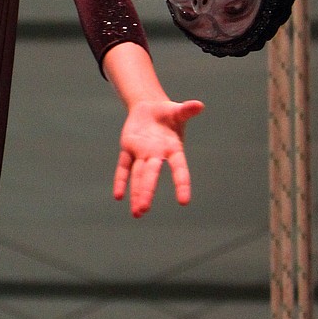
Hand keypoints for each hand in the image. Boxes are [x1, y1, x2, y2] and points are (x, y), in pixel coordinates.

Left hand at [113, 98, 203, 216]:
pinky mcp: (128, 149)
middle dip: (147, 191)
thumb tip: (200, 105)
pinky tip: (118, 196)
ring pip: (137, 175)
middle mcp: (157, 155)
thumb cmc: (168, 114)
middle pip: (150, 175)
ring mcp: (141, 154)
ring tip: (137, 213)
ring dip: (136, 192)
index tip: (184, 201)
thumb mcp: (177, 111)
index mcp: (173, 149)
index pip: (179, 168)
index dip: (182, 184)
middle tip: (142, 210)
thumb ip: (187, 110)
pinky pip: (123, 167)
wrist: (150, 108)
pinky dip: (121, 180)